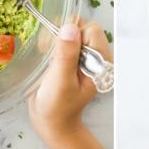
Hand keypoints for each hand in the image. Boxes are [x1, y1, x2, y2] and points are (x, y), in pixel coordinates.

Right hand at [28, 17, 111, 144]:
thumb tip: (70, 27)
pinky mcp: (71, 56)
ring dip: (55, 40)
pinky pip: (62, 37)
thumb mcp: (61, 81)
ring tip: (49, 61)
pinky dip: (51, 43)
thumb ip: (66, 54)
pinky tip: (47, 59)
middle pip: (81, 27)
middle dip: (62, 37)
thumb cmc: (58, 106)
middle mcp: (95, 56)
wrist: (52, 121)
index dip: (73, 37)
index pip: (91, 30)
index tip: (60, 54)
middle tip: (53, 58)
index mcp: (101, 62)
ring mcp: (83, 55)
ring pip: (69, 30)